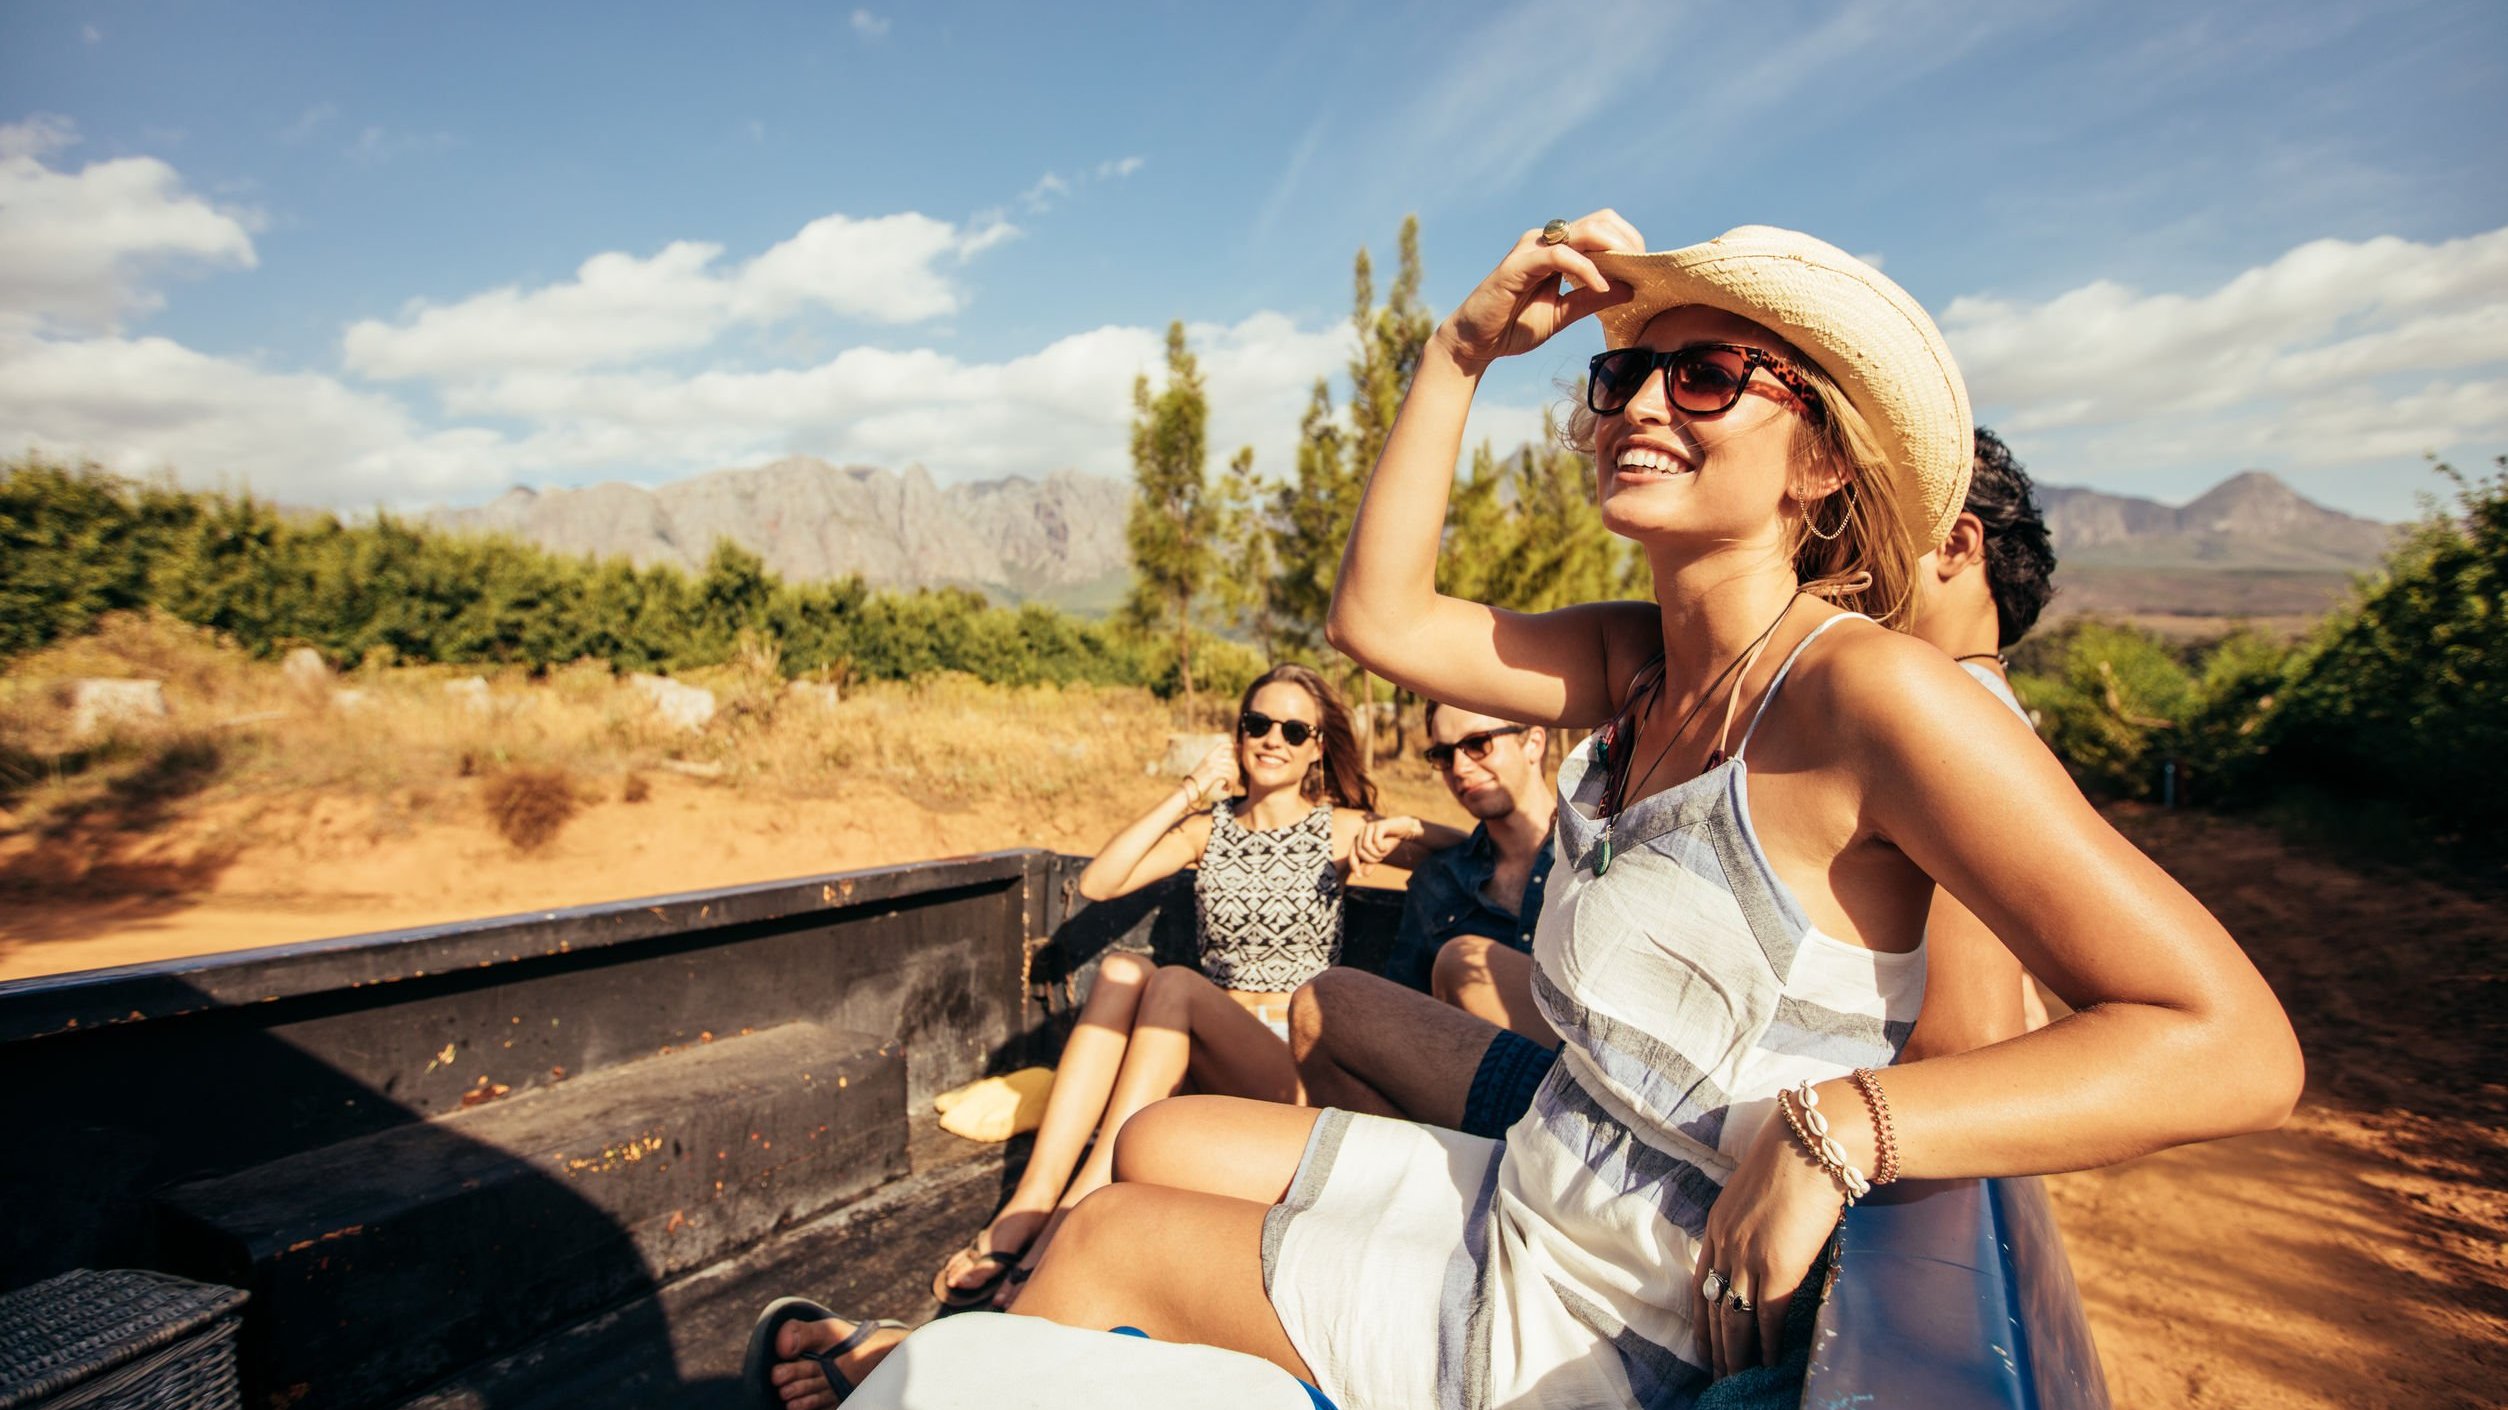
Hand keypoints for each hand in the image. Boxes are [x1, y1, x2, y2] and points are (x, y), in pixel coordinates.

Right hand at [1182, 740, 1238, 805]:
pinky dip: (1230, 783)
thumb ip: (1213, 768)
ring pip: (1231, 769)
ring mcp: (1212, 765)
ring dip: (1233, 780)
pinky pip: (1229, 776)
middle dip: (1236, 772)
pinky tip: (1225, 788)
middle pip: (1231, 761)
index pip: (1220, 746)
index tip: (1234, 747)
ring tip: (1229, 786)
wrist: (1188, 790)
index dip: (1228, 745)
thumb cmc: (1196, 784)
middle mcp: (1210, 759)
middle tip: (1233, 782)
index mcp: (1208, 758)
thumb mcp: (1204, 772)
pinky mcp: (1213, 772)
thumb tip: (1226, 769)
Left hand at [1351, 814, 1425, 876]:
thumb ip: (1371, 863)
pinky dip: (1381, 848)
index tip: (1359, 877)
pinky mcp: (1379, 825)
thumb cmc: (1389, 841)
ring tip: (1384, 853)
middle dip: (1371, 859)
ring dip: (1376, 854)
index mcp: (1358, 839)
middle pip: (1359, 851)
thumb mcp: (1379, 854)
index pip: (1352, 854)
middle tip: (1381, 858)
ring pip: (1366, 846)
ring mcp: (1369, 826)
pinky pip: (1376, 840)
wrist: (1403, 829)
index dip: (1354, 866)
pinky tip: (1386, 848)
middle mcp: (1361, 832)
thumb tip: (1364, 875)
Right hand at [1434, 209, 1645, 372]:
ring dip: (1613, 248)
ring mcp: (1532, 248)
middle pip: (1600, 221)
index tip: (1646, 268)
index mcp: (1559, 249)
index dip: (1629, 242)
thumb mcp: (1564, 313)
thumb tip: (1630, 288)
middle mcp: (1546, 240)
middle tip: (1643, 267)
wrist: (1476, 342)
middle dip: (1628, 240)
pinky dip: (1586, 270)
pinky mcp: (1520, 263)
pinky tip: (1601, 288)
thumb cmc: (1514, 325)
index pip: (1603, 229)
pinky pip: (1561, 255)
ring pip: (1583, 231)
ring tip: (1629, 272)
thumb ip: (1593, 299)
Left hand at [1689, 1102, 1847, 1376]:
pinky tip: (1768, 1363)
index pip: (1700, 1283)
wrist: (1813, 1142)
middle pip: (1713, 1308)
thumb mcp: (1757, 1188)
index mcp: (1717, 1224)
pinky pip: (1768, 1317)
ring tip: (1736, 1380)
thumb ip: (1753, 1218)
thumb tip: (1766, 1238)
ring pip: (1735, 1320)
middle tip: (1716, 1374)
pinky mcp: (1779, 1266)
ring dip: (1735, 1355)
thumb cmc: (1794, 1156)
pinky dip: (1767, 1344)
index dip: (1700, 1318)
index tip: (1701, 1343)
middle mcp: (1726, 1244)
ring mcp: (1750, 1257)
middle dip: (1714, 1346)